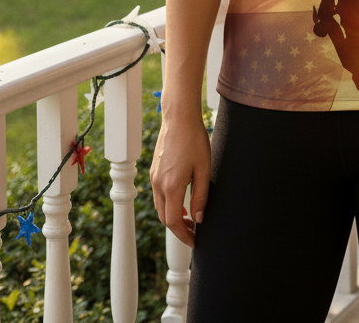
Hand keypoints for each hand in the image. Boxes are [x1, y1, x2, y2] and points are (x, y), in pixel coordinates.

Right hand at [149, 112, 211, 246]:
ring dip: (173, 217)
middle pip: (164, 218)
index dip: (184, 236)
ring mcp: (154, 177)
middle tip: (194, 232)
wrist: (179, 118)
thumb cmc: (195, 140)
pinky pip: (158, 195)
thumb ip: (201, 196)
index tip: (195, 241)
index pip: (173, 222)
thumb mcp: (204, 169)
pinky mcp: (154, 171)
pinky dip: (168, 204)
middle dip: (179, 229)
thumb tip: (199, 218)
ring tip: (190, 219)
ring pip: (160, 207)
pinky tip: (182, 201)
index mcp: (171, 186)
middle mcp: (158, 184)